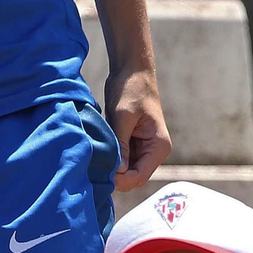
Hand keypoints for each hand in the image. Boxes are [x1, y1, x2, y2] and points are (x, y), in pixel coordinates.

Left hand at [106, 65, 170, 191]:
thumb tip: (118, 172)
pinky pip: (121, 160)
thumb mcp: (123, 117)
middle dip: (115, 177)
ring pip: (126, 171)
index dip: (121, 180)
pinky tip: (98, 154)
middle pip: (133, 177)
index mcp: (158, 146)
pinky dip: (110, 159)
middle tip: (93, 170)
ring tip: (94, 161)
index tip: (102, 174)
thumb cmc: (130, 89)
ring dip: (111, 168)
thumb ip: (121, 145)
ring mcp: (144, 149)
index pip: (140, 176)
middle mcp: (154, 151)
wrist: (132, 71)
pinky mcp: (133, 144)